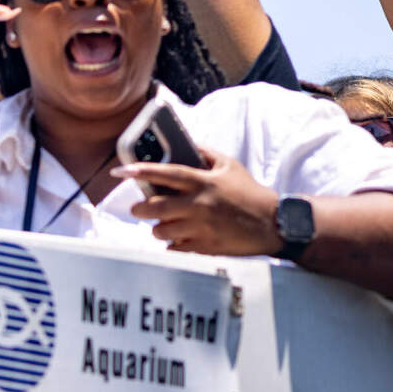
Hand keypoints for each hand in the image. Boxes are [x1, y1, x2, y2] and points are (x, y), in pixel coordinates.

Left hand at [116, 148, 281, 254]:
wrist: (272, 223)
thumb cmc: (250, 192)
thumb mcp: (230, 166)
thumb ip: (205, 154)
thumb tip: (185, 143)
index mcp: (204, 182)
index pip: (166, 174)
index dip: (141, 170)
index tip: (120, 171)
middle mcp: (199, 205)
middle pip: (154, 208)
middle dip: (140, 208)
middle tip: (140, 207)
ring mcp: (200, 228)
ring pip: (160, 231)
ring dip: (159, 227)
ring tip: (166, 223)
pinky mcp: (203, 247)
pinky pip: (174, 248)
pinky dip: (173, 243)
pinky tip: (181, 237)